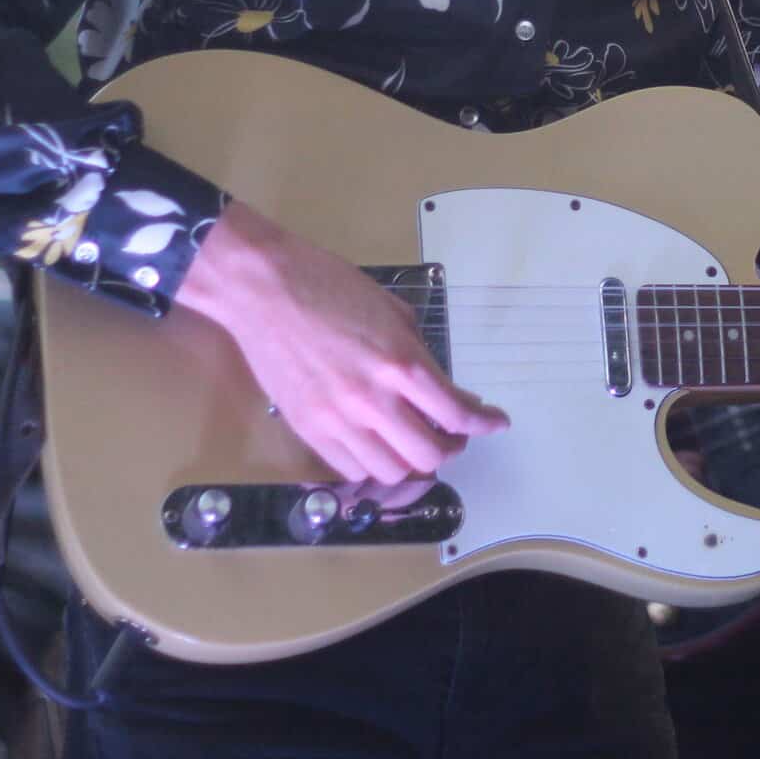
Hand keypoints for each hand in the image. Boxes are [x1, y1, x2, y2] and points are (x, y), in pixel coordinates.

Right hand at [176, 199, 507, 483]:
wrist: (264, 289)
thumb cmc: (328, 286)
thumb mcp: (392, 310)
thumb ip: (419, 353)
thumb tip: (441, 387)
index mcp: (401, 363)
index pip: (457, 414)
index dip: (484, 423)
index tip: (494, 422)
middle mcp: (373, 399)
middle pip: (431, 455)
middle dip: (451, 446)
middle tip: (452, 433)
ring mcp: (338, 420)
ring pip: (392, 472)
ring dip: (412, 461)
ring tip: (414, 441)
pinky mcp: (308, 429)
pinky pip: (352, 469)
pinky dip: (374, 463)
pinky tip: (378, 443)